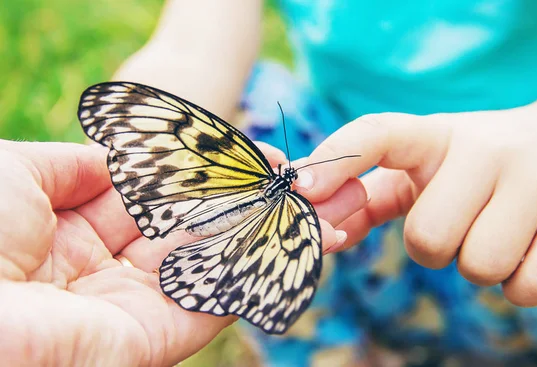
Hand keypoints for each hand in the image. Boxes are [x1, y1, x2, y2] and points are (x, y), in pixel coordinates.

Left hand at [0, 140, 363, 365]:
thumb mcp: (18, 172)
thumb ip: (77, 163)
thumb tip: (119, 160)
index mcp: (72, 232)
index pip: (158, 198)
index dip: (206, 173)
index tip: (253, 152)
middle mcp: (107, 271)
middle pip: (194, 232)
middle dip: (250, 205)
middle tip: (305, 181)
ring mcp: (133, 307)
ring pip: (214, 266)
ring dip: (270, 237)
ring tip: (326, 209)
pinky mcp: (153, 340)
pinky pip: (216, 302)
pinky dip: (261, 271)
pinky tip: (303, 239)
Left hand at [294, 66, 536, 306]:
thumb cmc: (482, 165)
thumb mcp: (430, 164)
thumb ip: (371, 193)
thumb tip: (320, 225)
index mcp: (439, 134)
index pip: (379, 134)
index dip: (336, 160)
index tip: (302, 188)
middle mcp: (488, 148)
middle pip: (428, 237)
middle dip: (434, 249)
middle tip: (458, 225)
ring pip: (479, 265)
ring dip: (479, 266)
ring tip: (497, 232)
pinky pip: (527, 287)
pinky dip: (520, 284)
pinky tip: (529, 248)